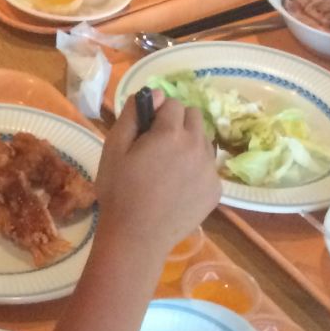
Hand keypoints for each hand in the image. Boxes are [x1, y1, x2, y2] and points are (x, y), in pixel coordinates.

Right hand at [95, 90, 220, 259]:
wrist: (137, 237)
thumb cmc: (119, 191)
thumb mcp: (114, 147)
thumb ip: (134, 114)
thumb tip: (156, 93)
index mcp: (171, 133)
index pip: (172, 103)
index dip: (157, 114)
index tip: (145, 132)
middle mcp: (197, 146)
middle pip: (195, 116)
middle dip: (178, 123)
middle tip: (158, 146)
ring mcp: (210, 170)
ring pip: (204, 141)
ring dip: (189, 144)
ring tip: (168, 167)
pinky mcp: (216, 190)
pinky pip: (209, 167)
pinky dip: (196, 169)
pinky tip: (178, 187)